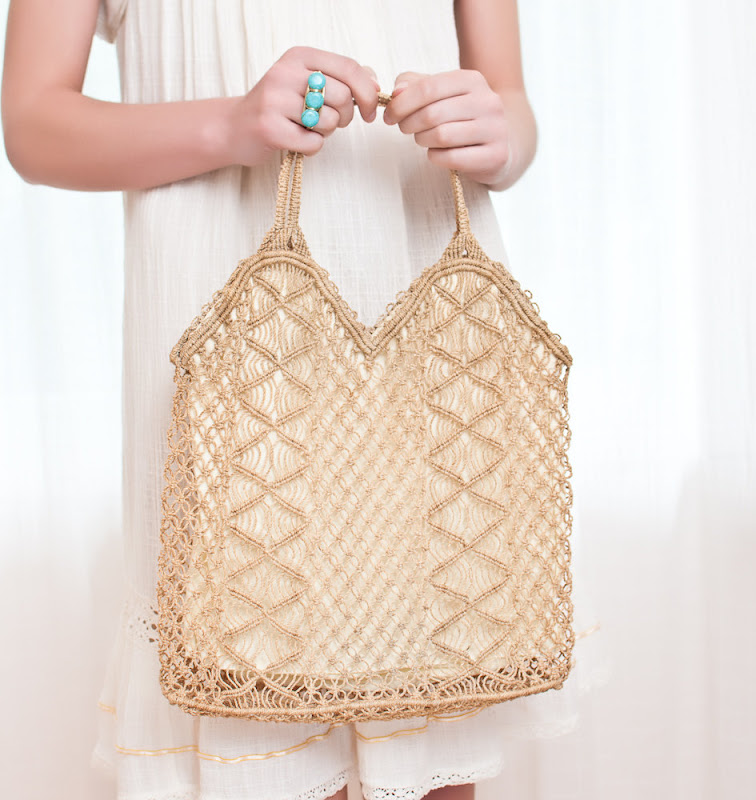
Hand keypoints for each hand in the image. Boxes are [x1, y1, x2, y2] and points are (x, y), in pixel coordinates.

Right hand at [222, 46, 380, 165]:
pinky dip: (312, 147)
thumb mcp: (306, 82)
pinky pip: (313, 143)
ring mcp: (275, 101)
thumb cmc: (278, 108)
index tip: (369, 111)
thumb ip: (340, 78)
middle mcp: (285, 73)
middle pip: (341, 97)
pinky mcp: (270, 128)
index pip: (348, 68)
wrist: (234, 128)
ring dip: (326, 132)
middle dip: (345, 117)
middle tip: (333, 123)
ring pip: (329, 121)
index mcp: (298, 57)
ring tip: (307, 128)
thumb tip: (375, 83)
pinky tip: (296, 141)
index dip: (367, 92)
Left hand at [382, 70, 535, 190]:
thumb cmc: (464, 118)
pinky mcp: (495, 156)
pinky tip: (438, 154)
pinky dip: (436, 157)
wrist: (504, 144)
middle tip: (404, 129)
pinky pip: (452, 158)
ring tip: (422, 140)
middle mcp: (488, 101)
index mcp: (473, 80)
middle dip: (409, 124)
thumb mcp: (443, 95)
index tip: (389, 116)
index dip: (401, 104)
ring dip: (422, 140)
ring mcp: (495, 129)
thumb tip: (397, 91)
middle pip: (432, 113)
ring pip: (441, 136)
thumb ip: (416, 86)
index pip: (428, 88)